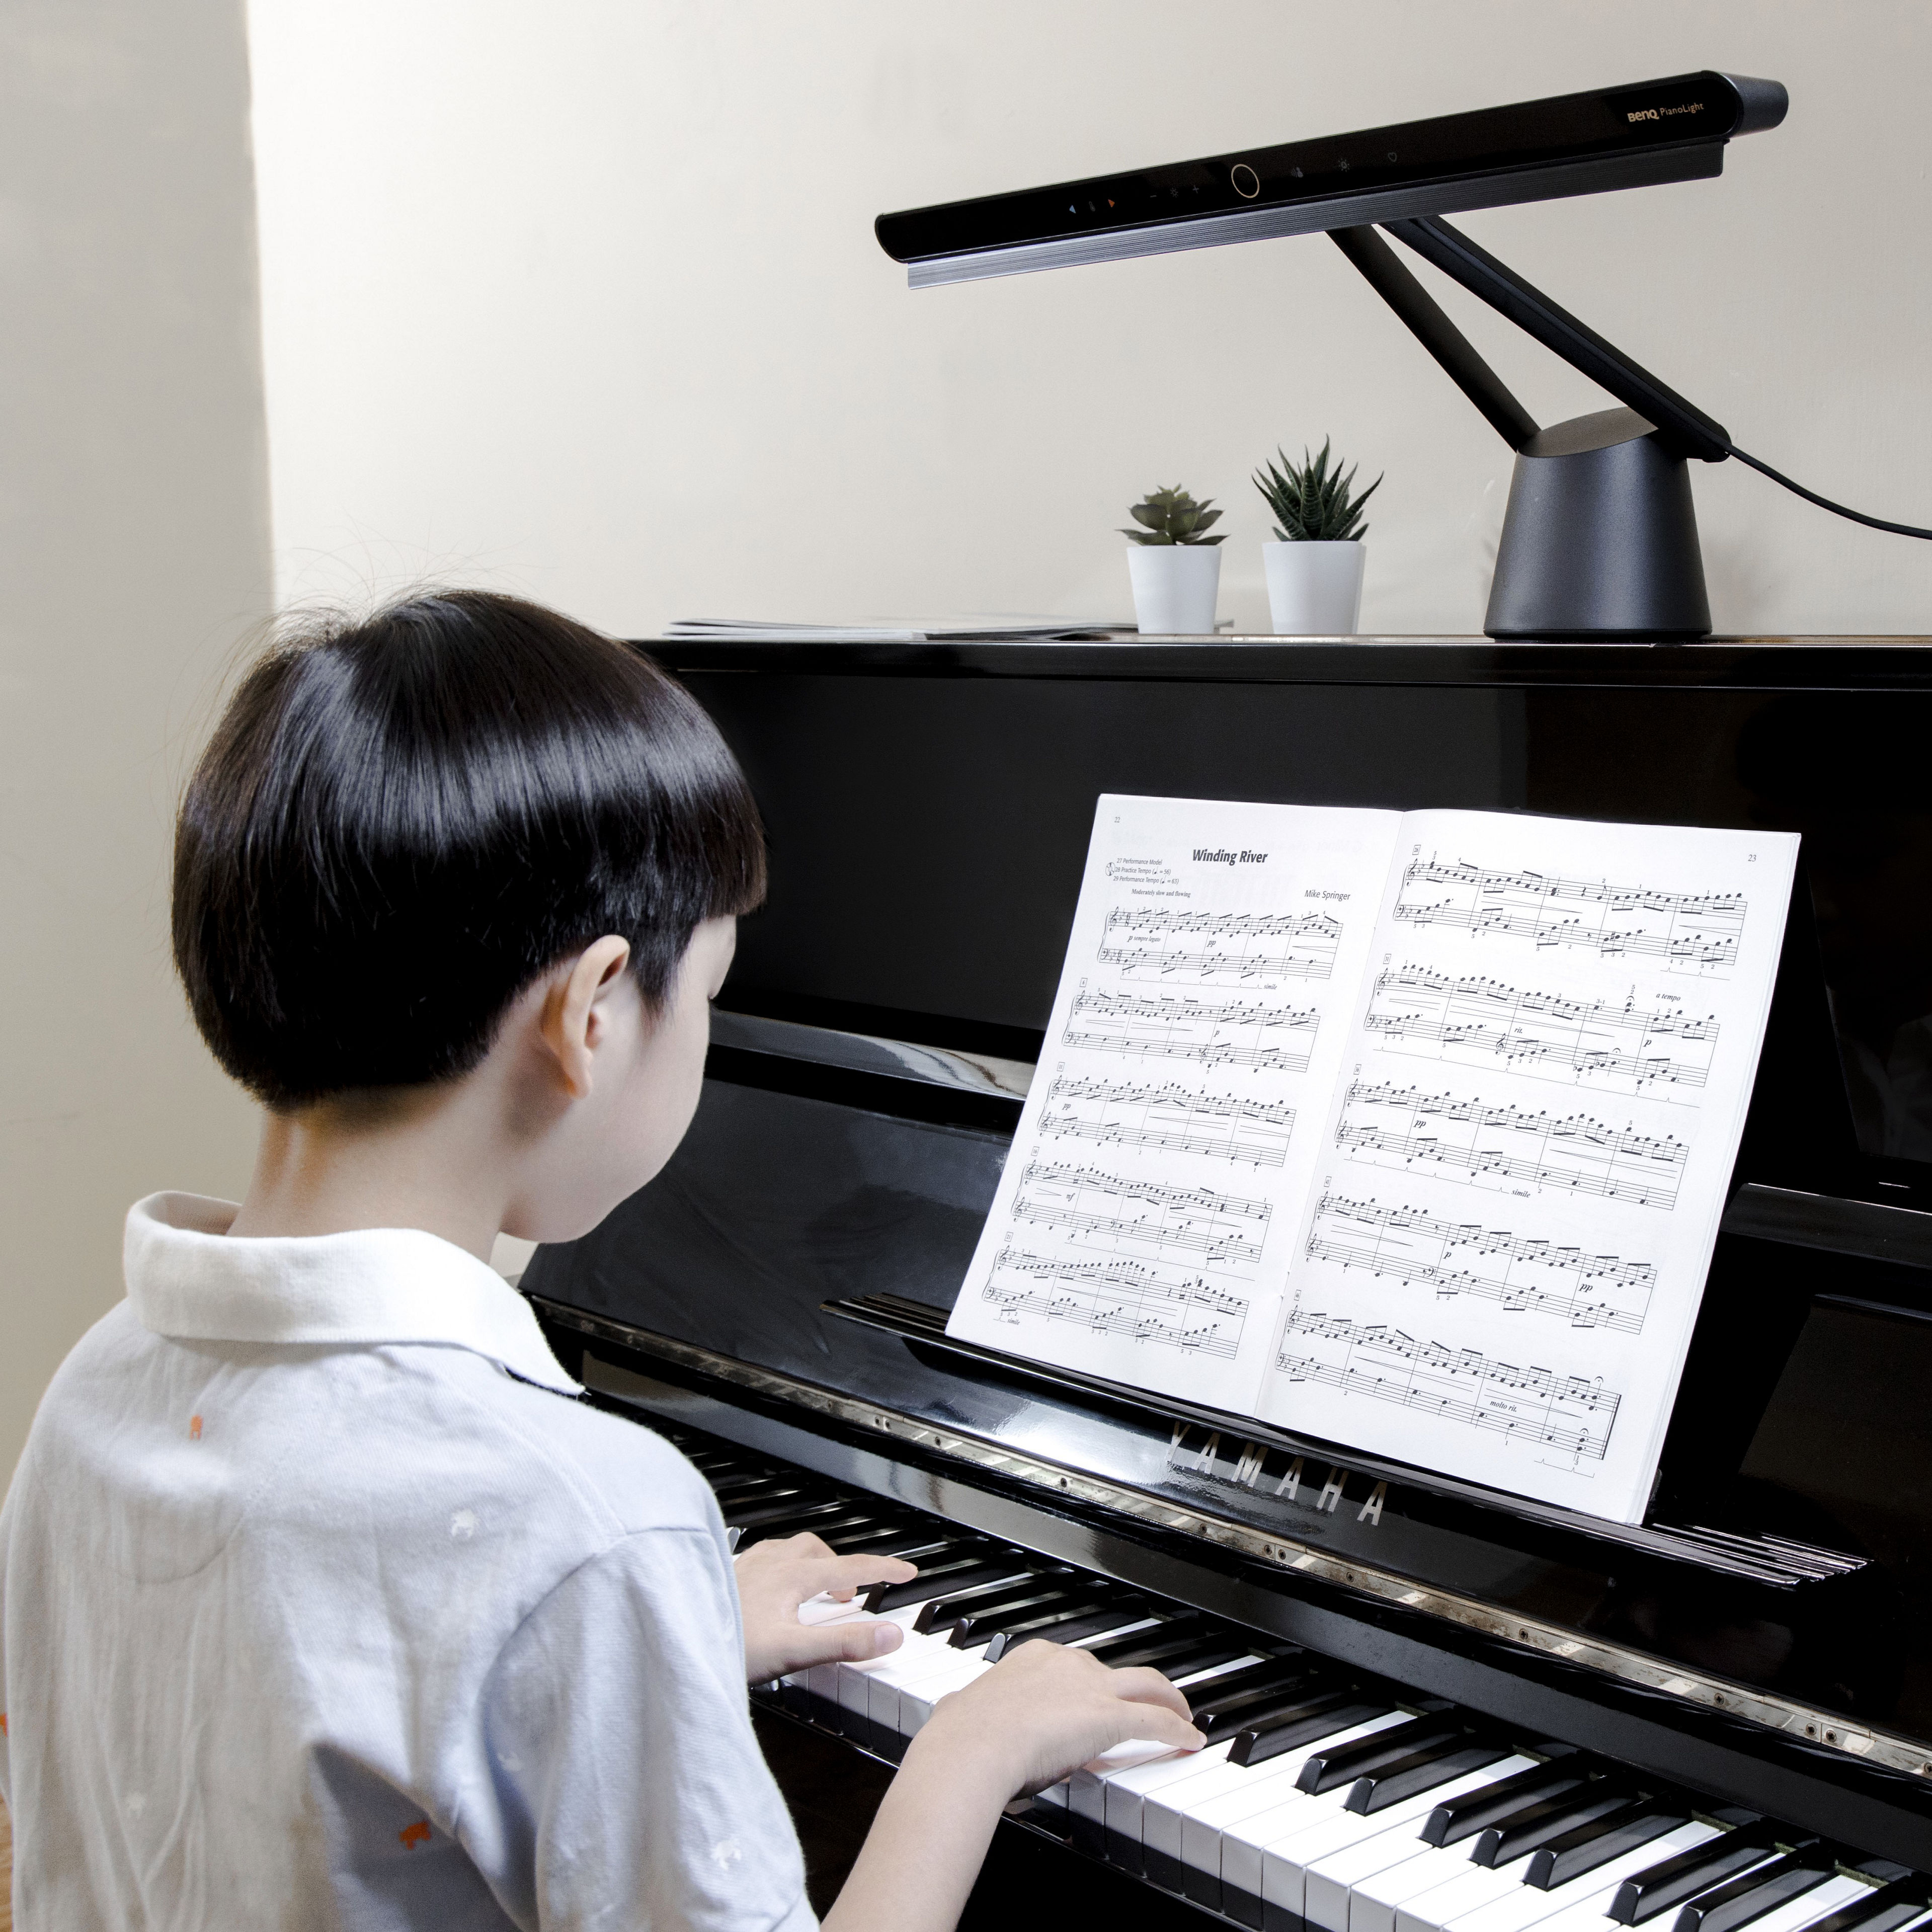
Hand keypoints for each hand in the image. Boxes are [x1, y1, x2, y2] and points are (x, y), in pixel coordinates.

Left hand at [733, 1532, 917, 1682]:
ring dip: (809, 1564)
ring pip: (787, 1550)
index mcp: (793, 1575)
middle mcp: (769, 1562)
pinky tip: (768, 1590)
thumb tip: (891, 1637)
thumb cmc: (726, 1645)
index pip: (851, 1566)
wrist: (671, 1636)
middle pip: (818, 1551)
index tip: (908, 1571)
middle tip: (853, 1591)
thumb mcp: (794, 1651)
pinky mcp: (723, 1576)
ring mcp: (744, 1566)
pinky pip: (761, 1559)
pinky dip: (779, 1568)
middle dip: (841, 1566)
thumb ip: (846, 1643)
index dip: (883, 1569)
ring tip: (814, 1588)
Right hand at [913, 1638, 1204, 1800]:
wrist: (973, 1745)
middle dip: (1134, 1687)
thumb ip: (964, 1708)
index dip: (1091, 1683)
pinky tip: (1190, 1740)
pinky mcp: (1110, 1717)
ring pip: (1146, 1685)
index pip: (1074, 1666)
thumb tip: (948, 1711)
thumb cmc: (962, 1733)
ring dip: (1169, 1701)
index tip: (1095, 1696)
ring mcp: (1091, 1688)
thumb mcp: (962, 1710)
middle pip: (1115, 1670)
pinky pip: (1155, 1721)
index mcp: (1033, 1657)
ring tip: (1182, 1715)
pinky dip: (1177, 1730)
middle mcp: (1067, 1664)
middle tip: (1149, 1701)